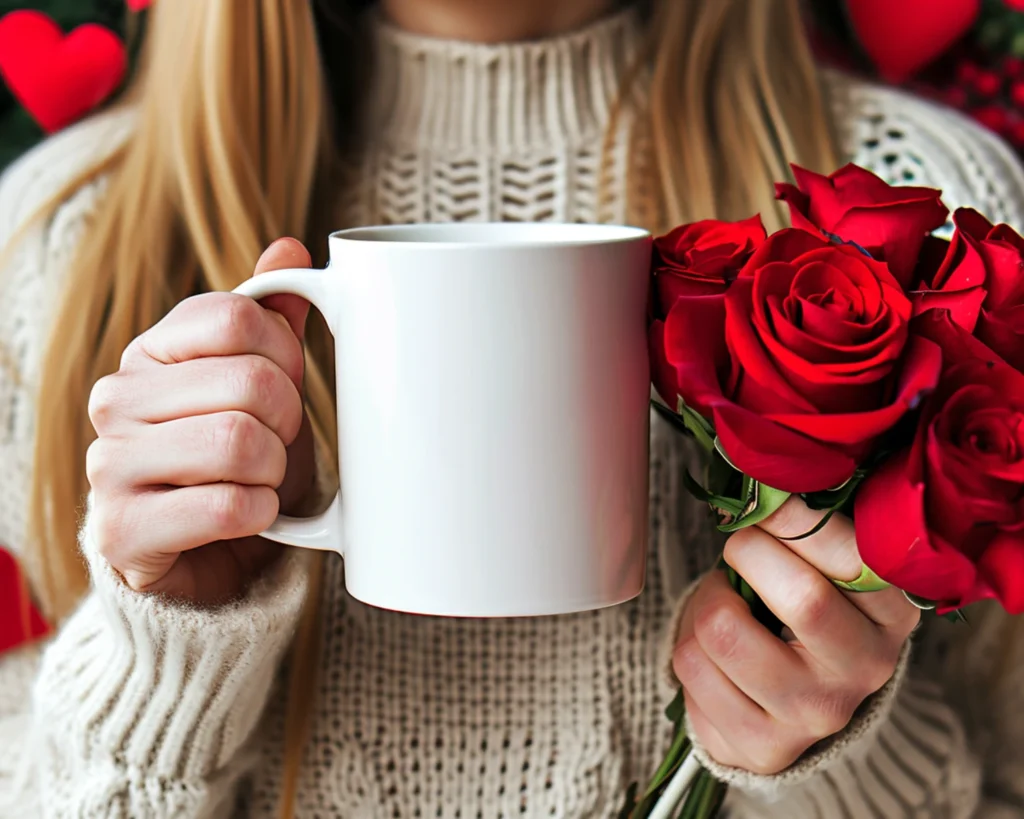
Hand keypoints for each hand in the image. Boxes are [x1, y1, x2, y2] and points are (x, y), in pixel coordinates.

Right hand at [86, 239, 316, 603]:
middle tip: (279, 444)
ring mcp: (109, 464)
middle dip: (290, 420)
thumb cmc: (238, 461)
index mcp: (150, 351)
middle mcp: (116, 399)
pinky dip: (262, 513)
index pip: (238, 316)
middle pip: (250, 381)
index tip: (288, 385)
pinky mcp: (121, 529)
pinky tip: (253, 516)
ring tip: (262, 480)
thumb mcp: (261, 385)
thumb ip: (271, 321)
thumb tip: (292, 248)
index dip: (287, 354)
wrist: (208, 555)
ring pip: (240, 442)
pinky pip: (227, 505)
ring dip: (276, 470)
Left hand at [671, 498, 919, 774]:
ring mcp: (814, 715)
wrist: (790, 706)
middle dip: (749, 551)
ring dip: (707, 598)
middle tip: (740, 546)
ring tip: (724, 600)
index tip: (764, 502)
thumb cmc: (803, 612)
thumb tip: (763, 479)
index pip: (853, 557)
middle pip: (802, 597)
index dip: (794, 517)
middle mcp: (866, 669)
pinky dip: (686, 639)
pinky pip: (691, 667)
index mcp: (893, 613)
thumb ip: (809, 528)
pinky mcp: (761, 744)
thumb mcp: (828, 569)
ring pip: (724, 629)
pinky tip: (712, 646)